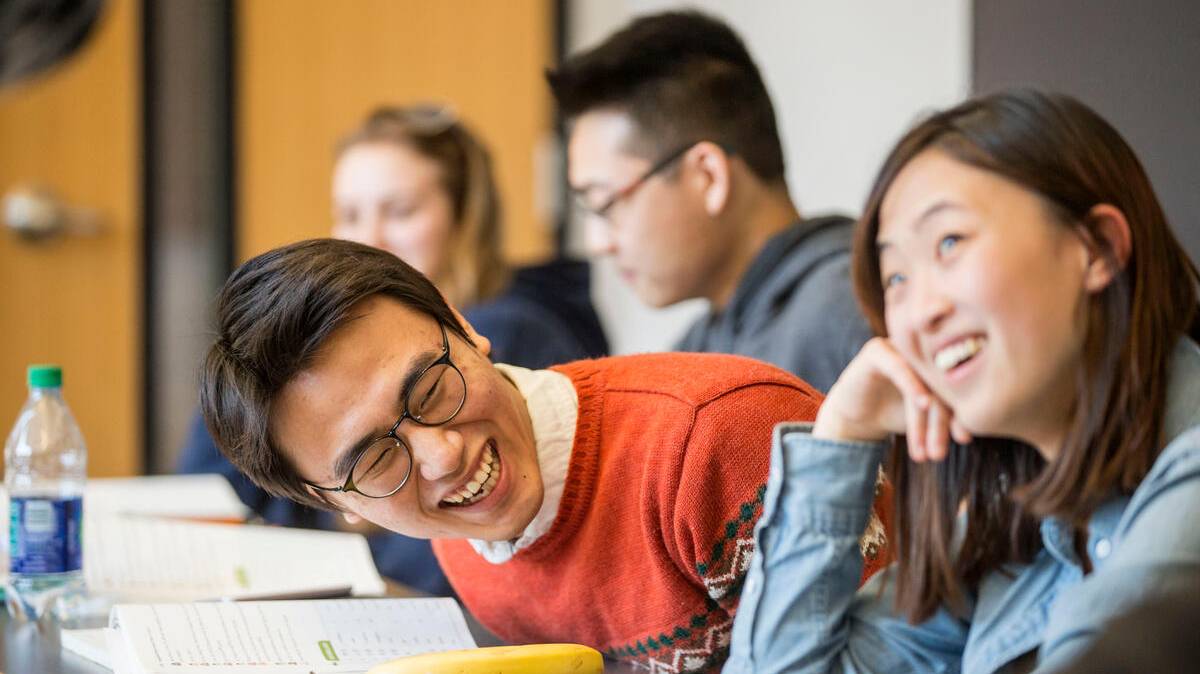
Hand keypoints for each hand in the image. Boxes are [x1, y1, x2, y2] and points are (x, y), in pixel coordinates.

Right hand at [813, 337, 971, 461]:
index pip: (956, 385)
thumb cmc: (896, 415)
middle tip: (938, 453)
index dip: (962, 412)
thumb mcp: (927, 417)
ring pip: (920, 380)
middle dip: (940, 422)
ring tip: (925, 447)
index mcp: (938, 361)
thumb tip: (979, 422)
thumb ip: (950, 412)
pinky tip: (922, 404)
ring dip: (924, 417)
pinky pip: (898, 366)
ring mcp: (899, 347)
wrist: (855, 419)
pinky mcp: (877, 351)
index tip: (964, 439)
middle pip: (939, 384)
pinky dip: (912, 386)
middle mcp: (920, 350)